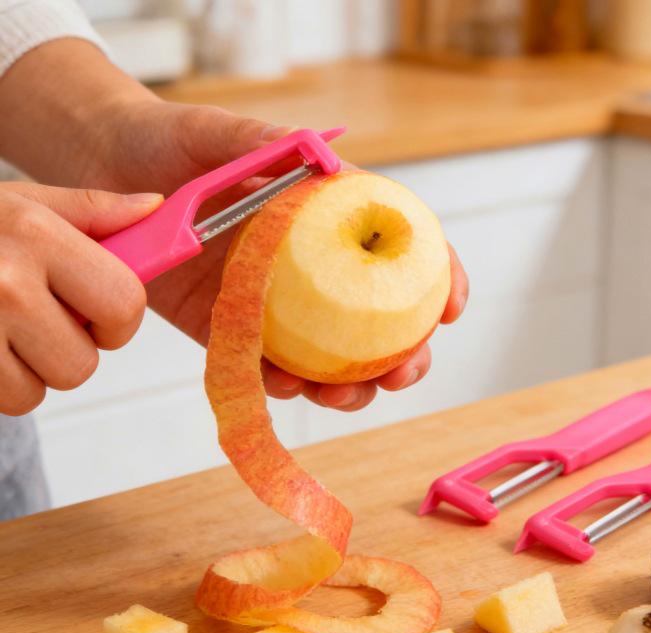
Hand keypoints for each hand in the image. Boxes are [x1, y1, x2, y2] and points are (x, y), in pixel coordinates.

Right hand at [0, 183, 158, 414]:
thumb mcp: (25, 205)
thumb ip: (93, 212)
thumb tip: (156, 208)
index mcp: (36, 234)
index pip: (125, 304)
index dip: (119, 319)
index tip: (98, 312)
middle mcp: (2, 281)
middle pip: (84, 362)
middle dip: (72, 348)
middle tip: (41, 320)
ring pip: (44, 388)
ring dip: (33, 369)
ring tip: (4, 329)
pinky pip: (9, 401)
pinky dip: (2, 383)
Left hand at [85, 100, 468, 411]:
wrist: (111, 174)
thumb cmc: (173, 145)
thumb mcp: (221, 134)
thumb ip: (268, 145)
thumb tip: (318, 156)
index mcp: (327, 220)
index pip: (402, 249)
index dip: (441, 278)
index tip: (454, 307)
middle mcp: (312, 270)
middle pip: (380, 321)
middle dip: (406, 355)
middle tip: (406, 372)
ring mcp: (277, 307)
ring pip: (333, 359)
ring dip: (350, 387)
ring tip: (342, 395)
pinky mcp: (233, 332)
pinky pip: (268, 369)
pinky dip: (283, 386)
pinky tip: (285, 386)